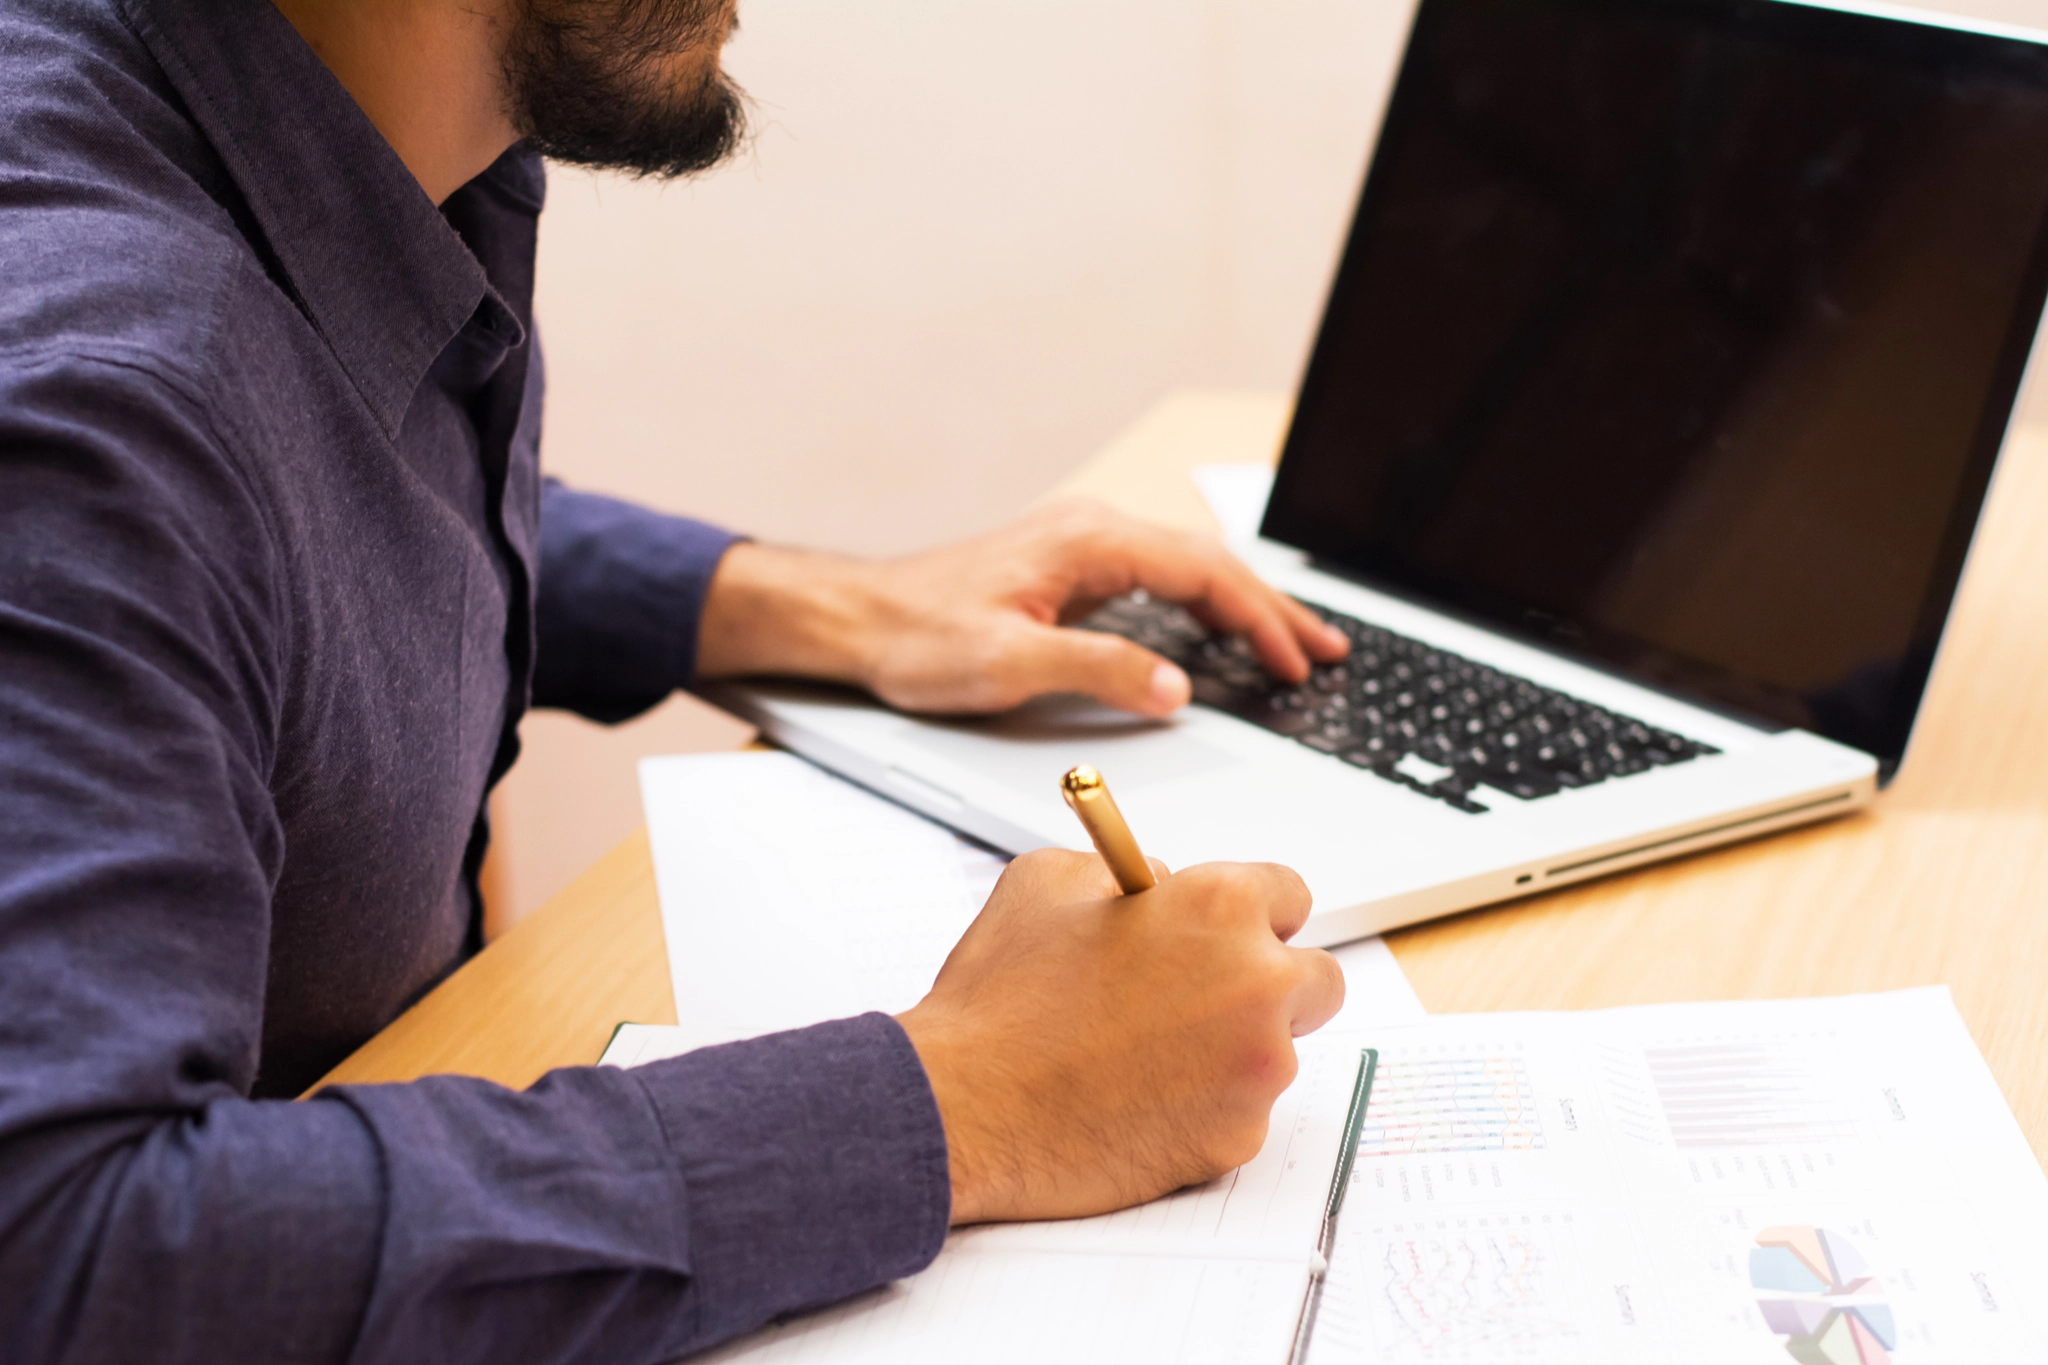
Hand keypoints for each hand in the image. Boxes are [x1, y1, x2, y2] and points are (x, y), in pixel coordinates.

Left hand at [694, 499, 1348, 715]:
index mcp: (1091, 541)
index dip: (1260, 620)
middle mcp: (1094, 530)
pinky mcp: (1071, 569)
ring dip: (1245, 606)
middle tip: (1328, 652)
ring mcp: (1084, 546)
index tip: (1298, 662)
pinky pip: (1160, 580)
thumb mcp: (1010, 664)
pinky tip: (1220, 633)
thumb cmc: (919, 636)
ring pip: (1190, 569)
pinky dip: (1205, 605)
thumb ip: (1098, 672)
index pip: (1204, 574)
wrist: (859, 617)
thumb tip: (1176, 690)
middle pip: (1210, 564)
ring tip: (1296, 644)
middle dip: (1274, 609)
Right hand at [894, 849, 1343, 1223]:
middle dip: (1269, 985)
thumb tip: (1161, 888)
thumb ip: (1124, 873)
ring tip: (1142, 1055)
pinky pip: (1240, 1113)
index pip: (1290, 895)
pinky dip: (1202, 1108)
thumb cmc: (1001, 996)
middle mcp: (1256, 983)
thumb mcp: (1047, 881)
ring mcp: (1255, 1069)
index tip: (1228, 931)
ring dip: (1230, 1050)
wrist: (965, 1104)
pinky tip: (1135, 1100)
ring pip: (1274, 1051)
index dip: (1250, 913)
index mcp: (1219, 908)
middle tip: (1205, 997)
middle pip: (1316, 979)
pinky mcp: (1238, 1139)